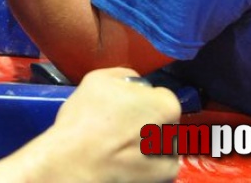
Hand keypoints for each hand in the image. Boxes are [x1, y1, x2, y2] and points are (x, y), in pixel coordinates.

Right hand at [45, 68, 180, 181]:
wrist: (75, 162)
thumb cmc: (88, 117)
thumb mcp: (100, 79)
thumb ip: (126, 78)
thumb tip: (135, 86)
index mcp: (166, 104)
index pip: (160, 96)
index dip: (141, 100)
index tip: (124, 108)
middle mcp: (175, 133)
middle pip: (163, 121)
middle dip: (147, 121)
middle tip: (121, 127)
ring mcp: (170, 159)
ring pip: (161, 144)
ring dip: (148, 142)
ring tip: (120, 146)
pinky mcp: (163, 178)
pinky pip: (156, 165)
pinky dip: (145, 163)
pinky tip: (124, 161)